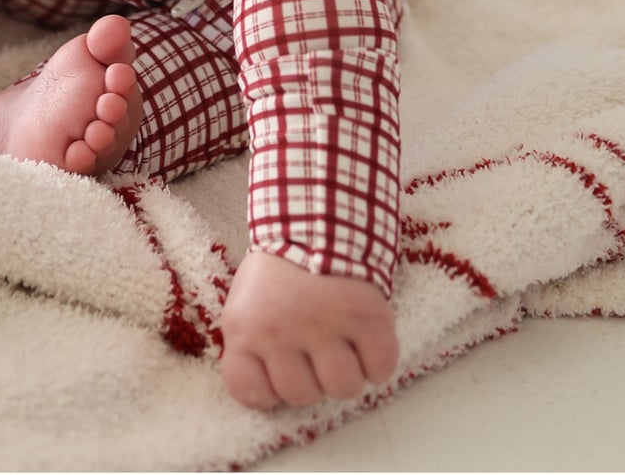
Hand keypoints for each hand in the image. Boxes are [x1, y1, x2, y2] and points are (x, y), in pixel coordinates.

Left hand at [218, 251, 397, 409]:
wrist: (313, 226)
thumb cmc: (277, 278)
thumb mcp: (244, 308)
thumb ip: (248, 353)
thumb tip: (264, 400)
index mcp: (245, 327)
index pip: (250, 393)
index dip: (267, 390)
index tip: (277, 371)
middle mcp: (281, 329)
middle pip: (302, 396)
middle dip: (310, 377)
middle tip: (311, 347)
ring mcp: (325, 323)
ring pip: (343, 388)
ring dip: (346, 370)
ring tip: (338, 341)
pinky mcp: (366, 316)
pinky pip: (380, 369)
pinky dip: (376, 360)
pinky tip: (362, 337)